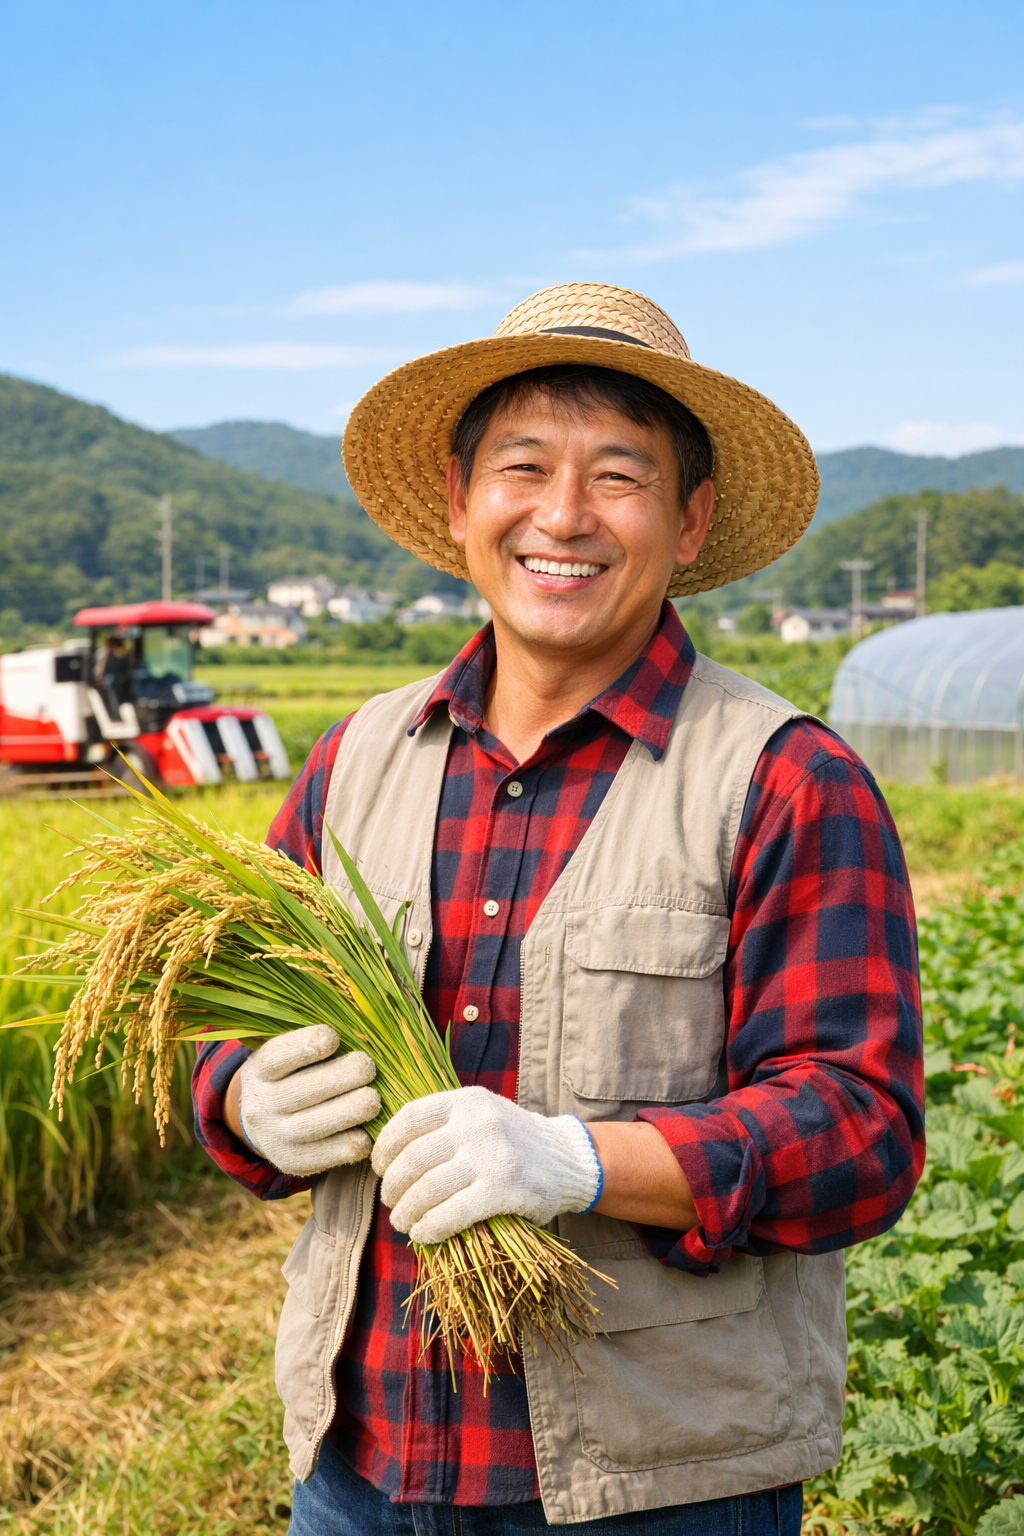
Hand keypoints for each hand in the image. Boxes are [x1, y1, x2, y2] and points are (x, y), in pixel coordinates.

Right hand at [236, 1025, 379, 1176]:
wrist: (263, 1123)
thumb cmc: (291, 1075)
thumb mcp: (288, 1053)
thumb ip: (314, 1041)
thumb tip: (360, 1027)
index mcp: (260, 1070)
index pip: (278, 1057)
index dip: (308, 1045)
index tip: (334, 1037)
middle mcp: (261, 1105)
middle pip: (303, 1091)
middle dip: (342, 1077)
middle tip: (367, 1067)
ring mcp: (275, 1137)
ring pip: (315, 1126)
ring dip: (351, 1111)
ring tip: (373, 1099)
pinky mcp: (292, 1162)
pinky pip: (328, 1155)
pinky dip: (353, 1143)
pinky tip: (368, 1131)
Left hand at [370, 1086, 600, 1244]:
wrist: (566, 1159)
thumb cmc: (511, 1140)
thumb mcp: (480, 1114)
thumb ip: (441, 1126)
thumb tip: (387, 1157)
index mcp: (466, 1100)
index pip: (409, 1119)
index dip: (385, 1147)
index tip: (379, 1167)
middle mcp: (477, 1123)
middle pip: (413, 1158)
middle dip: (393, 1186)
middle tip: (391, 1201)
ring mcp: (491, 1156)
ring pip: (428, 1188)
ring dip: (406, 1212)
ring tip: (403, 1222)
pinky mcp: (504, 1190)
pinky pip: (452, 1214)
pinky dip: (430, 1228)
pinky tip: (423, 1234)